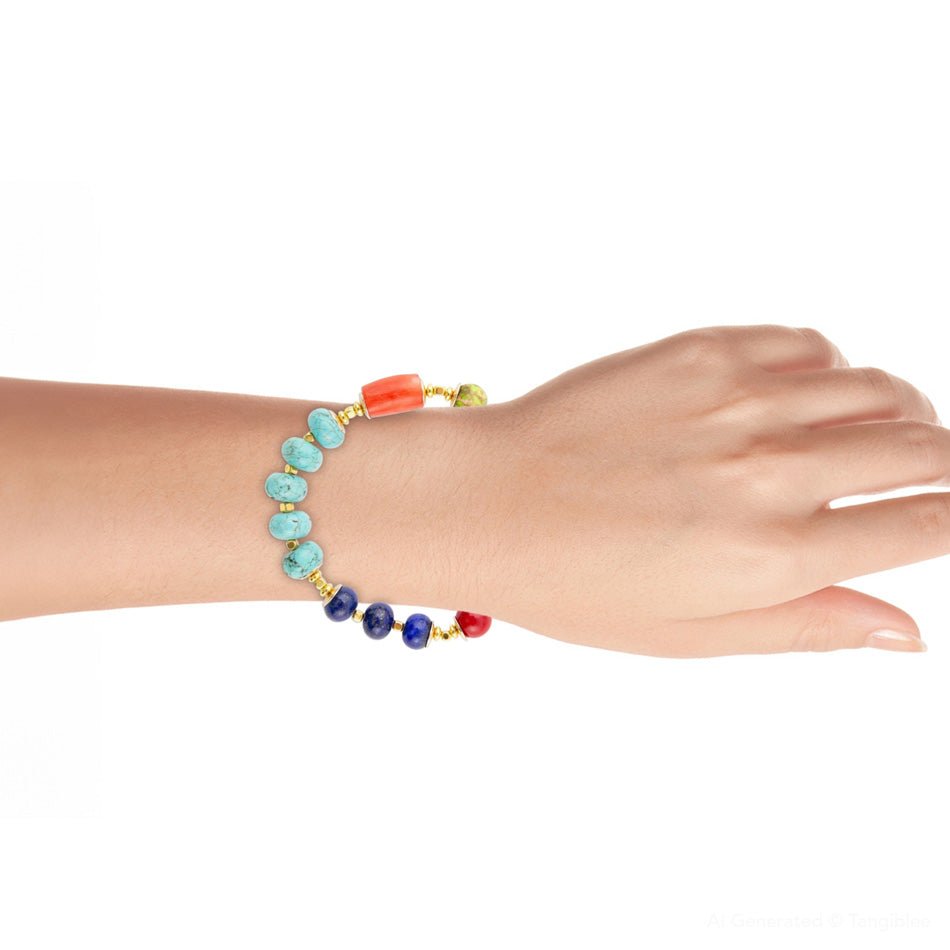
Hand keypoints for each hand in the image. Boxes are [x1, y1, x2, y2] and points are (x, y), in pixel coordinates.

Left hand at [461, 325, 942, 656]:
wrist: (485, 501)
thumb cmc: (575, 581)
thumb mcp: (691, 635)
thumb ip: (807, 626)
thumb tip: (906, 631)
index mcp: (773, 555)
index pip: (928, 524)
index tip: (947, 515)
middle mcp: (769, 470)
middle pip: (922, 448)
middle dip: (942, 465)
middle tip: (922, 478)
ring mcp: (737, 398)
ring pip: (875, 388)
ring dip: (895, 414)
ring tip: (870, 437)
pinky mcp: (699, 350)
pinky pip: (805, 343)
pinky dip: (826, 369)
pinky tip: (799, 397)